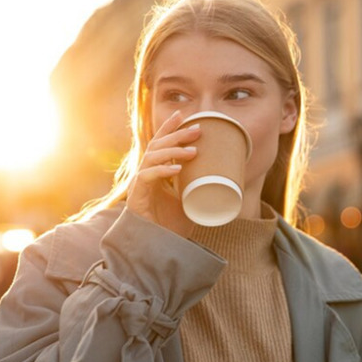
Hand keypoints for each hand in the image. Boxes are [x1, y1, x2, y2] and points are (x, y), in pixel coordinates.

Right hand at [126, 111, 200, 236]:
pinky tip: (177, 170)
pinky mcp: (137, 196)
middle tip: (197, 130)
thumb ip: (199, 189)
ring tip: (193, 151)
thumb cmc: (171, 225)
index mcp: (157, 172)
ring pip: (152, 157)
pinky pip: (147, 177)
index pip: (160, 143)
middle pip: (158, 145)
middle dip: (176, 135)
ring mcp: (140, 184)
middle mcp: (146, 173)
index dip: (169, 128)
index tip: (183, 115)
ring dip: (173, 151)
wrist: (158, 247)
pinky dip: (163, 171)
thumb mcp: (190, 201)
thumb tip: (224, 179)